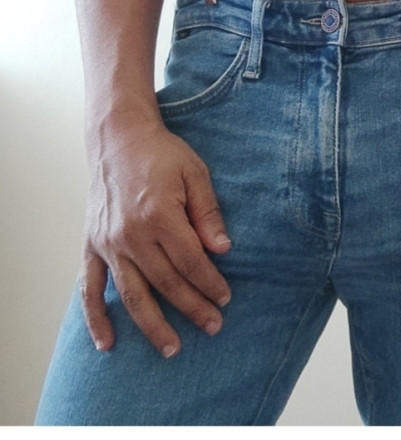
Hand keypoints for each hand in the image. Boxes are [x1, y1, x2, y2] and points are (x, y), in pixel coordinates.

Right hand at [79, 116, 233, 358]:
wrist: (118, 139)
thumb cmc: (161, 154)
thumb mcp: (194, 172)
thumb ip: (208, 212)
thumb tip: (223, 249)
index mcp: (159, 215)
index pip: (190, 261)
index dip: (209, 282)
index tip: (225, 298)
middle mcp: (131, 235)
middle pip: (166, 283)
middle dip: (192, 308)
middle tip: (213, 326)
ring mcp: (108, 243)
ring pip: (132, 294)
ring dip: (152, 325)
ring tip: (172, 348)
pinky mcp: (91, 246)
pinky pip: (89, 289)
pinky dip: (96, 318)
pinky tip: (107, 343)